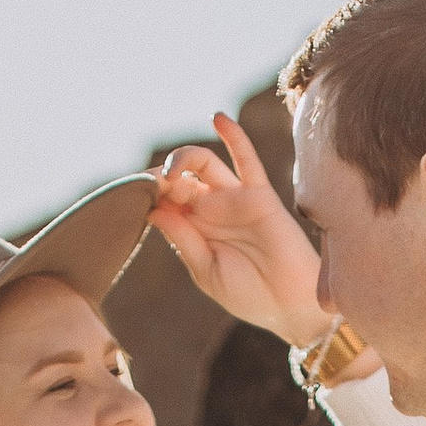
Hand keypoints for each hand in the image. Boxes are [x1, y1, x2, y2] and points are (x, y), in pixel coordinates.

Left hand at [151, 113, 353, 357]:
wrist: (289, 307)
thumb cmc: (249, 295)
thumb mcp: (206, 271)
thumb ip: (183, 240)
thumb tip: (153, 208)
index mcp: (194, 229)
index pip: (166, 199)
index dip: (150, 191)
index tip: (135, 194)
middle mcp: (211, 210)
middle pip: (181, 178)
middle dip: (163, 176)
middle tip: (156, 185)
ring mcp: (234, 199)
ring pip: (206, 165)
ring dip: (185, 158)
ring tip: (172, 169)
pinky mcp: (260, 195)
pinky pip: (246, 160)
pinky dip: (234, 137)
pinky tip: (218, 118)